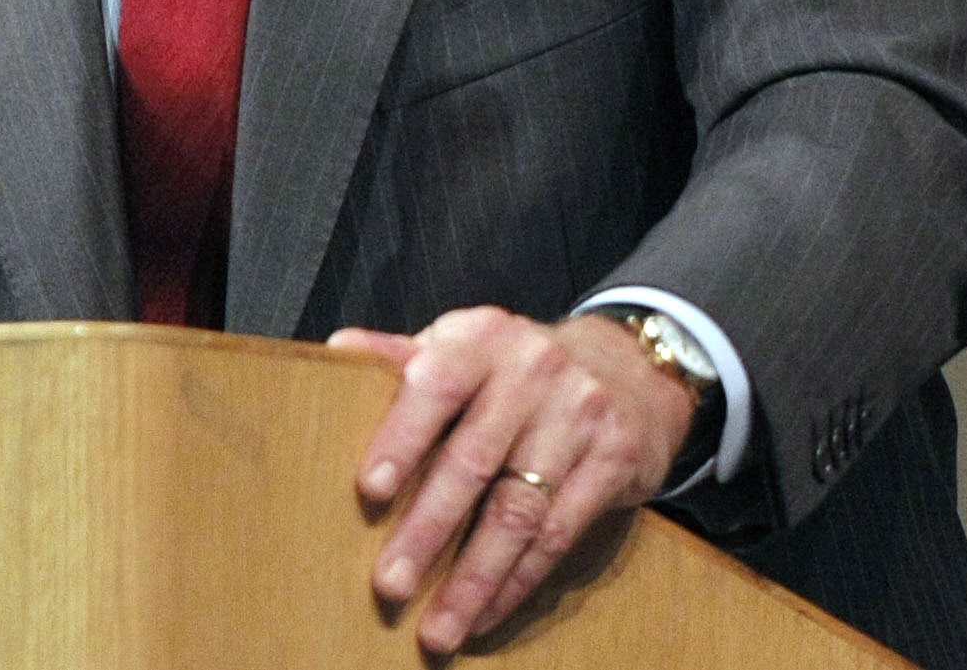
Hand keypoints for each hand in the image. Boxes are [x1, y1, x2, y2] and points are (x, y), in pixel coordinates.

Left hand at [331, 307, 695, 654]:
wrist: (628, 368)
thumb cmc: (518, 367)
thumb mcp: (466, 346)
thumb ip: (405, 355)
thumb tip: (338, 351)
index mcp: (482, 339)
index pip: (436, 385)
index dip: (402, 438)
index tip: (371, 491)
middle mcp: (534, 370)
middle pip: (474, 461)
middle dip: (428, 530)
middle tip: (390, 584)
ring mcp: (579, 415)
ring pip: (519, 510)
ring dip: (474, 578)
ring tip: (439, 627)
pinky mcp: (615, 459)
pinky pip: (559, 533)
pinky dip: (518, 580)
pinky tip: (487, 612)